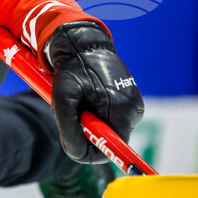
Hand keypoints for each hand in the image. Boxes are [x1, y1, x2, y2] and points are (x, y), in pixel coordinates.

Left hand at [47, 21, 144, 163]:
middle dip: (85, 131)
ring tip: (77, 99)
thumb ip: (69, 129)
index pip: (112, 149)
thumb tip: (77, 154)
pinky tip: (85, 96)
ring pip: (106, 128)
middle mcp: (134, 110)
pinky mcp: (128, 100)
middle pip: (108, 139)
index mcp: (122, 111)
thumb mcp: (63, 99)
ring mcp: (133, 105)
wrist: (82, 44)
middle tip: (70, 111)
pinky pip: (109, 117)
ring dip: (87, 120)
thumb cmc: (72, 68)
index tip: (71, 139)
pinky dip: (93, 112)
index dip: (90, 150)